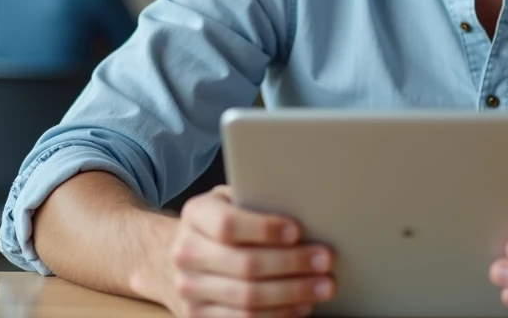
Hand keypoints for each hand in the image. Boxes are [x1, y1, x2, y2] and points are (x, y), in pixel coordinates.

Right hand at [153, 186, 335, 317]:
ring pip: (247, 299)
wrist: (182, 255)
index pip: (227, 225)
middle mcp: (186, 253)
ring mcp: (189, 289)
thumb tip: (305, 207)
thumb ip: (257, 201)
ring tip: (322, 286)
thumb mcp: (231, 201)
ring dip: (292, 294)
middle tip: (325, 260)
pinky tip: (300, 306)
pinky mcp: (197, 316)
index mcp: (195, 215)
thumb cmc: (221, 222)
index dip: (264, 229)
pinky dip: (278, 316)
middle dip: (292, 264)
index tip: (297, 231)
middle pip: (244, 265)